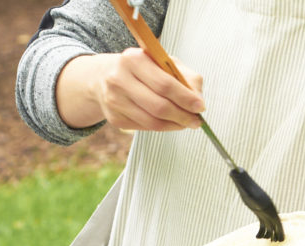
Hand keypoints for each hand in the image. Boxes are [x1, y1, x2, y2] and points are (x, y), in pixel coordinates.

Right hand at [57, 49, 204, 130]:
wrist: (103, 77)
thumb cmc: (141, 68)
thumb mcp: (162, 62)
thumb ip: (184, 76)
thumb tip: (198, 99)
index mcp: (133, 59)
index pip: (165, 84)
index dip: (186, 98)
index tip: (200, 107)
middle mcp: (120, 79)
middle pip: (158, 106)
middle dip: (182, 116)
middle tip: (196, 121)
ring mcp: (114, 101)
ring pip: (152, 121)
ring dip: (174, 125)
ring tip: (186, 123)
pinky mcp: (114, 119)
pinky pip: (145, 127)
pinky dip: (162, 127)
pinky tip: (170, 122)